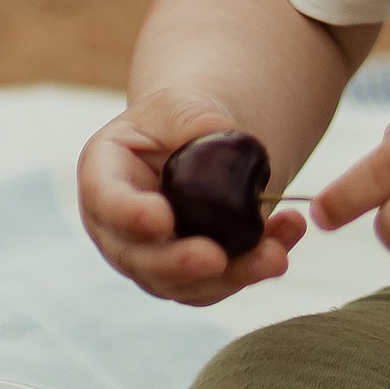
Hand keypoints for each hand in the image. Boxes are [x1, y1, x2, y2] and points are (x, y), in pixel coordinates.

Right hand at [79, 108, 306, 305]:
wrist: (198, 147)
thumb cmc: (178, 120)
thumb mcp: (179, 104)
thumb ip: (191, 118)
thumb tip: (220, 134)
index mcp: (104, 176)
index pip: (107, 200)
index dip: (129, 215)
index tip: (162, 220)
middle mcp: (118, 229)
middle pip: (140, 258)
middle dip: (179, 264)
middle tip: (215, 258)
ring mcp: (150, 260)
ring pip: (184, 284)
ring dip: (234, 274)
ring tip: (276, 254)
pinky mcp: (189, 277)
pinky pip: (219, 284)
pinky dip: (254, 268)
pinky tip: (285, 244)